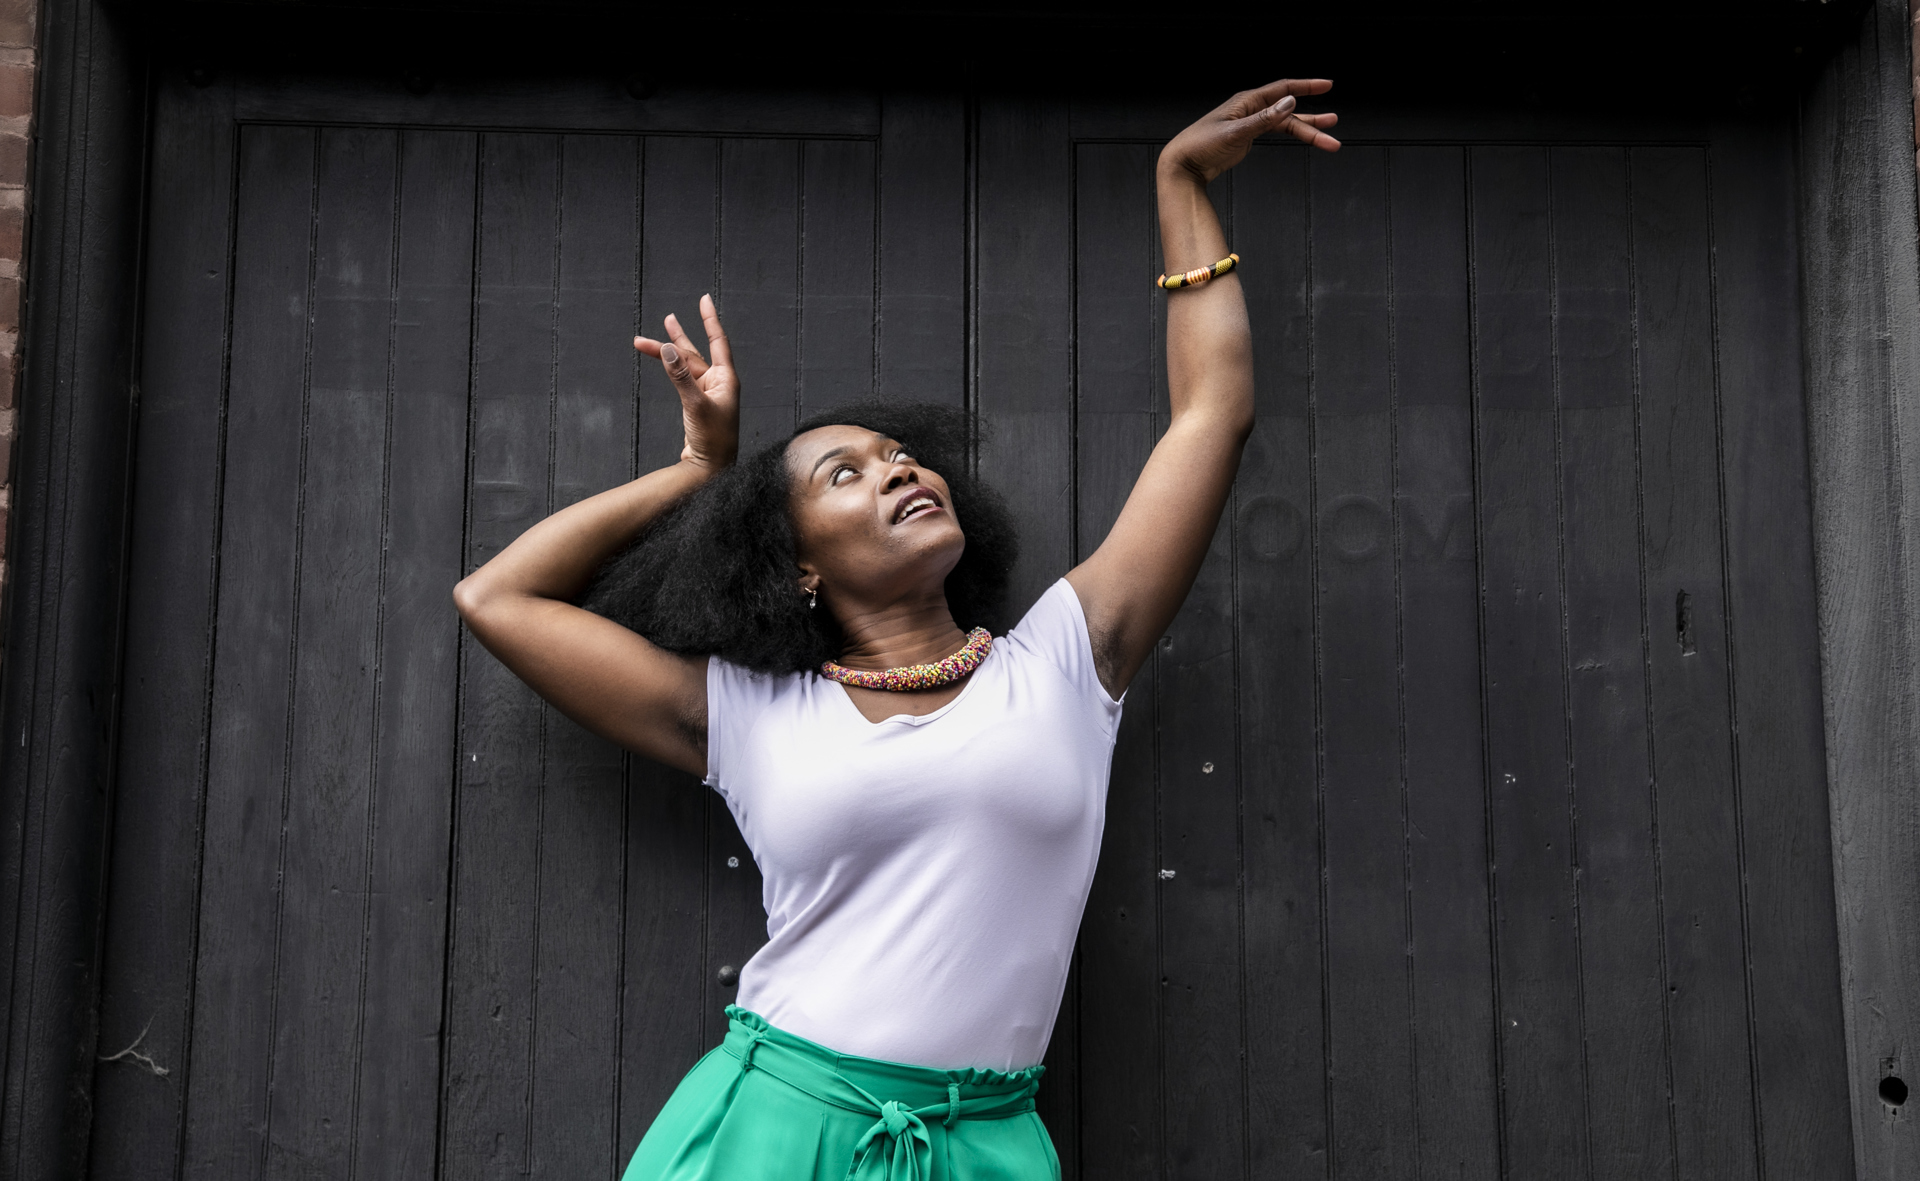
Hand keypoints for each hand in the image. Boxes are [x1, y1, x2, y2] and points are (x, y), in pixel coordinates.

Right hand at [636, 293, 738, 471]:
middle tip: (667, 318)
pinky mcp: (695, 404)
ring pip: (683, 367)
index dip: (710, 319)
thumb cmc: (713, 440)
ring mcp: (706, 394)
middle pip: (695, 353)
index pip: (717, 341)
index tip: (704, 300)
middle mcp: (718, 383)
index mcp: (726, 379)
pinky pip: (680, 380)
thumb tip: (668, 349)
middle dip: (678, 337)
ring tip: (643, 341)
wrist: (711, 468)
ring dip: (666, 354)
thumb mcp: (695, 405)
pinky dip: (669, 370)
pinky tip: (660, 360)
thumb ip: (680, 377)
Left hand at [1159, 79, 1340, 183]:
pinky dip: (1291, 134)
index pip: (1283, 89)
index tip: (1327, 85)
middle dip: (1312, 118)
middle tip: (1333, 123)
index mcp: (1247, 101)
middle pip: (1289, 111)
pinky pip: (1275, 131)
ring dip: (1306, 130)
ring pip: (1285, 124)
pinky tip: (1303, 136)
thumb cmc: (1201, 145)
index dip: (1306, 86)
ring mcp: (1250, 122)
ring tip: (1327, 138)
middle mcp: (1250, 108)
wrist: (1183, 164)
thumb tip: (1290, 102)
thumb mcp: (1235, 132)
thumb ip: (1264, 119)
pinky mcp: (1247, 136)